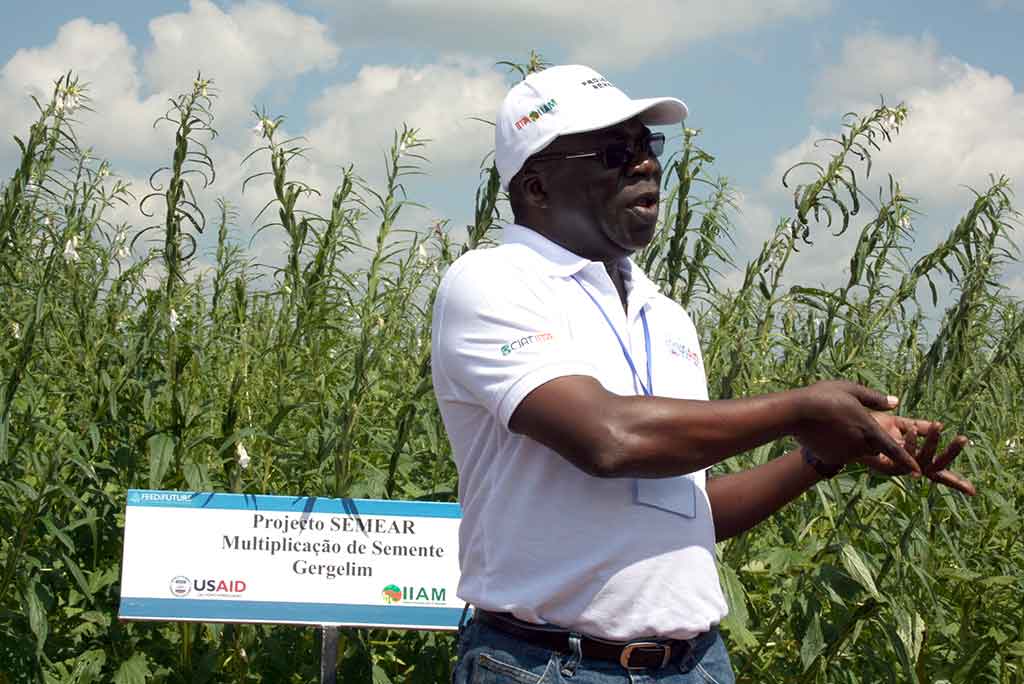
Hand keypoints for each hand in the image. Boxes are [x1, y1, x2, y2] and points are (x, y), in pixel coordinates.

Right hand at [793, 380, 920, 475]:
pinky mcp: (831, 458)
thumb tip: (895, 403)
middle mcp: (860, 445)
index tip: (918, 472)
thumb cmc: (824, 396)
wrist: (795, 412)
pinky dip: (835, 445)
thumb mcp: (851, 390)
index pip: (893, 448)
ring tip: (831, 421)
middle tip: (847, 418)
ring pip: (855, 449)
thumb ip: (875, 398)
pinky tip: (822, 431)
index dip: (907, 460)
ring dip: (850, 439)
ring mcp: (845, 453)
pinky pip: (839, 453)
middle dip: (867, 436)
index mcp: (869, 428)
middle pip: (873, 445)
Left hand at [864, 413, 976, 495]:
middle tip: (963, 439)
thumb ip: (917, 426)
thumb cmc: (867, 427)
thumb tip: (938, 424)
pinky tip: (912, 429)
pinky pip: (903, 458)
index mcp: (912, 459)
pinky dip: (911, 443)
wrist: (842, 427)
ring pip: (923, 463)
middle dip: (951, 454)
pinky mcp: (883, 464)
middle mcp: (905, 467)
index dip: (955, 482)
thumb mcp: (897, 424)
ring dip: (932, 444)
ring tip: (938, 426)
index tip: (974, 492)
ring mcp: (895, 467)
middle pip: (936, 468)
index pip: (937, 471)